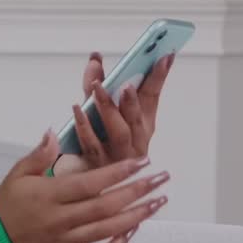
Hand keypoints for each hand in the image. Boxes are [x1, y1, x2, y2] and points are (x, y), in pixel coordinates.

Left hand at [65, 50, 175, 169]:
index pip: (152, 97)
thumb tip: (95, 58)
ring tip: (98, 87)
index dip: (159, 77)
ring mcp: (117, 156)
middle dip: (133, 100)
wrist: (86, 186)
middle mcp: (135, 142)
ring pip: (119, 133)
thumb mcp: (103, 112)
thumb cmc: (99, 142)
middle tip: (126, 83)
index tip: (165, 56)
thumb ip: (98, 84)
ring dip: (109, 109)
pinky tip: (77, 109)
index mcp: (143, 126)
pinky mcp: (97, 166)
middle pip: (136, 119)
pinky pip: (92, 144)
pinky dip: (84, 126)